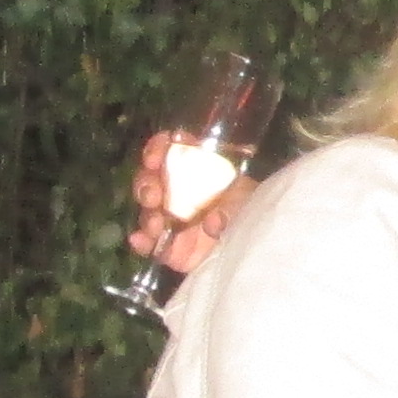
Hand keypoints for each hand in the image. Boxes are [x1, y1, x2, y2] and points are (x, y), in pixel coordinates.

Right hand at [125, 130, 255, 273]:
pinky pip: (149, 244)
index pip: (171, 150)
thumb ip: (231, 208)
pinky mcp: (170, 247)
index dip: (158, 150)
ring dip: (147, 216)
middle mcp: (179, 191)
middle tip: (153, 197)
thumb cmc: (253, 210)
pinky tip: (138, 240)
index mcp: (197, 169)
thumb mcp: (248, 200)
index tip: (154, 159)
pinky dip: (141, 242)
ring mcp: (172, 220)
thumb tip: (212, 222)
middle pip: (150, 180)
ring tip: (156, 225)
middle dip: (146, 185)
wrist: (259, 246)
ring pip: (147, 213)